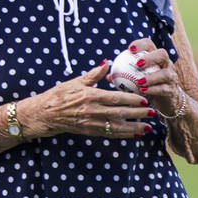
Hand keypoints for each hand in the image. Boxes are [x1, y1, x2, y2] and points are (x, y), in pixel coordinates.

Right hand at [23, 60, 153, 138]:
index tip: (145, 99)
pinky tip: (134, 133)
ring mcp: (91, 123)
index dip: (132, 99)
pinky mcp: (89, 131)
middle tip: (153, 112)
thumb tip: (107, 62)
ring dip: (134, 127)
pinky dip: (123, 134)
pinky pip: (109, 134)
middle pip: (120, 113)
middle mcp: (92, 111)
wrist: (44, 114)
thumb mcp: (75, 82)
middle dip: (138, 114)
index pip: (116, 98)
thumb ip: (93, 74)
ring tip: (148, 127)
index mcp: (90, 96)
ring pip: (117, 126)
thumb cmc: (58, 96)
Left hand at [125, 39, 182, 116]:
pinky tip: (143, 91)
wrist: (167, 102)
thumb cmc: (147, 87)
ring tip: (139, 81)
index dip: (141, 44)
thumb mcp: (135, 80)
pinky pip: (164, 89)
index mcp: (155, 58)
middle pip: (162, 55)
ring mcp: (171, 78)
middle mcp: (166, 65)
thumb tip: (108, 76)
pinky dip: (153, 90)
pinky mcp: (172, 91)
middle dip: (150, 57)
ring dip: (152, 76)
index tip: (130, 49)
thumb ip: (123, 77)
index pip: (150, 45)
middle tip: (138, 63)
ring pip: (166, 73)